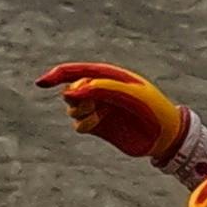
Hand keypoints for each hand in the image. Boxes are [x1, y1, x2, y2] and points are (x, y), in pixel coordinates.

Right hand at [34, 61, 188, 164]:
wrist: (165, 135)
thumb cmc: (152, 108)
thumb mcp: (128, 94)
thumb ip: (99, 88)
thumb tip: (69, 91)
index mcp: (108, 75)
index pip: (76, 71)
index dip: (56, 75)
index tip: (41, 83)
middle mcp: (100, 90)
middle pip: (70, 89)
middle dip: (76, 97)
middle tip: (92, 104)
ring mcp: (98, 108)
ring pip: (71, 108)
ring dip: (79, 112)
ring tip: (98, 115)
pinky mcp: (97, 126)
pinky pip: (78, 124)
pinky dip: (84, 124)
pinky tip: (97, 125)